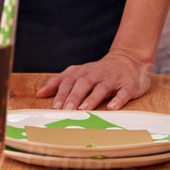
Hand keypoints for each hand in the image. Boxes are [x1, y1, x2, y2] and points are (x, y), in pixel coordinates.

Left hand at [36, 51, 153, 110]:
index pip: (69, 80)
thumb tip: (40, 94)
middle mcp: (96, 74)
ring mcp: (113, 79)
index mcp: (83, 72)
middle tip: (67, 110)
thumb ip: (60, 82)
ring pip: (101, 88)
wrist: (129, 59)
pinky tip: (111, 107)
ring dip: (92, 99)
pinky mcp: (128, 85)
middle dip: (74, 96)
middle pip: (83, 83)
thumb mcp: (79, 73)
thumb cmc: (99, 72)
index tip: (54, 106)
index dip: (62, 93)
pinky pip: (123, 92)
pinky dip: (117, 100)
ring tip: (83, 110)